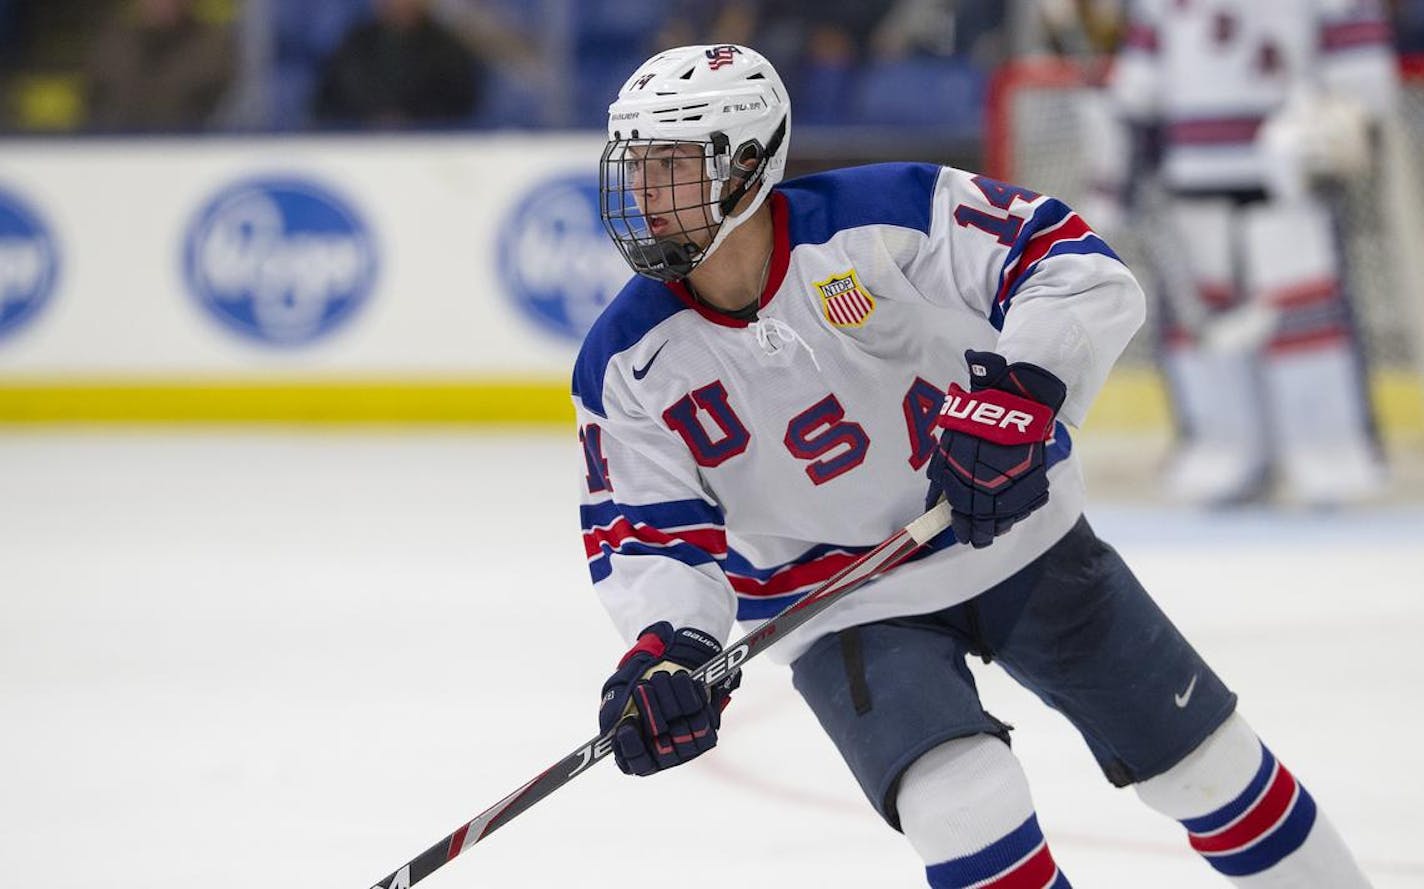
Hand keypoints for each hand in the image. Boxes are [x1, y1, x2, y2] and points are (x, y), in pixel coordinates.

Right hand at [598, 622, 739, 775]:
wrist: (667, 671)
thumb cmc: (636, 687)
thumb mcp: (617, 693)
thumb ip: (611, 710)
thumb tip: (610, 728)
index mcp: (638, 756)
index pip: (636, 762)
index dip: (631, 745)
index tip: (627, 723)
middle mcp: (664, 757)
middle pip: (661, 745)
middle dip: (650, 710)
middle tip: (642, 686)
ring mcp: (688, 747)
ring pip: (682, 728)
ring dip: (669, 697)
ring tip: (659, 676)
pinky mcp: (707, 730)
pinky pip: (701, 715)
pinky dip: (689, 693)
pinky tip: (680, 679)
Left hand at [925, 351, 1066, 547]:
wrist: (1016, 402)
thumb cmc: (975, 422)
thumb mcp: (948, 449)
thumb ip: (940, 481)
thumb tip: (932, 505)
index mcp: (965, 487)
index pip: (962, 522)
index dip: (961, 529)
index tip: (960, 531)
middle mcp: (990, 494)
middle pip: (985, 530)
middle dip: (979, 535)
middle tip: (977, 537)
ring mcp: (1016, 491)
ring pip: (1006, 522)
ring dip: (998, 525)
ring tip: (993, 525)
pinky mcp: (1036, 486)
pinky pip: (1025, 508)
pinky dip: (1017, 510)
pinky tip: (1011, 505)